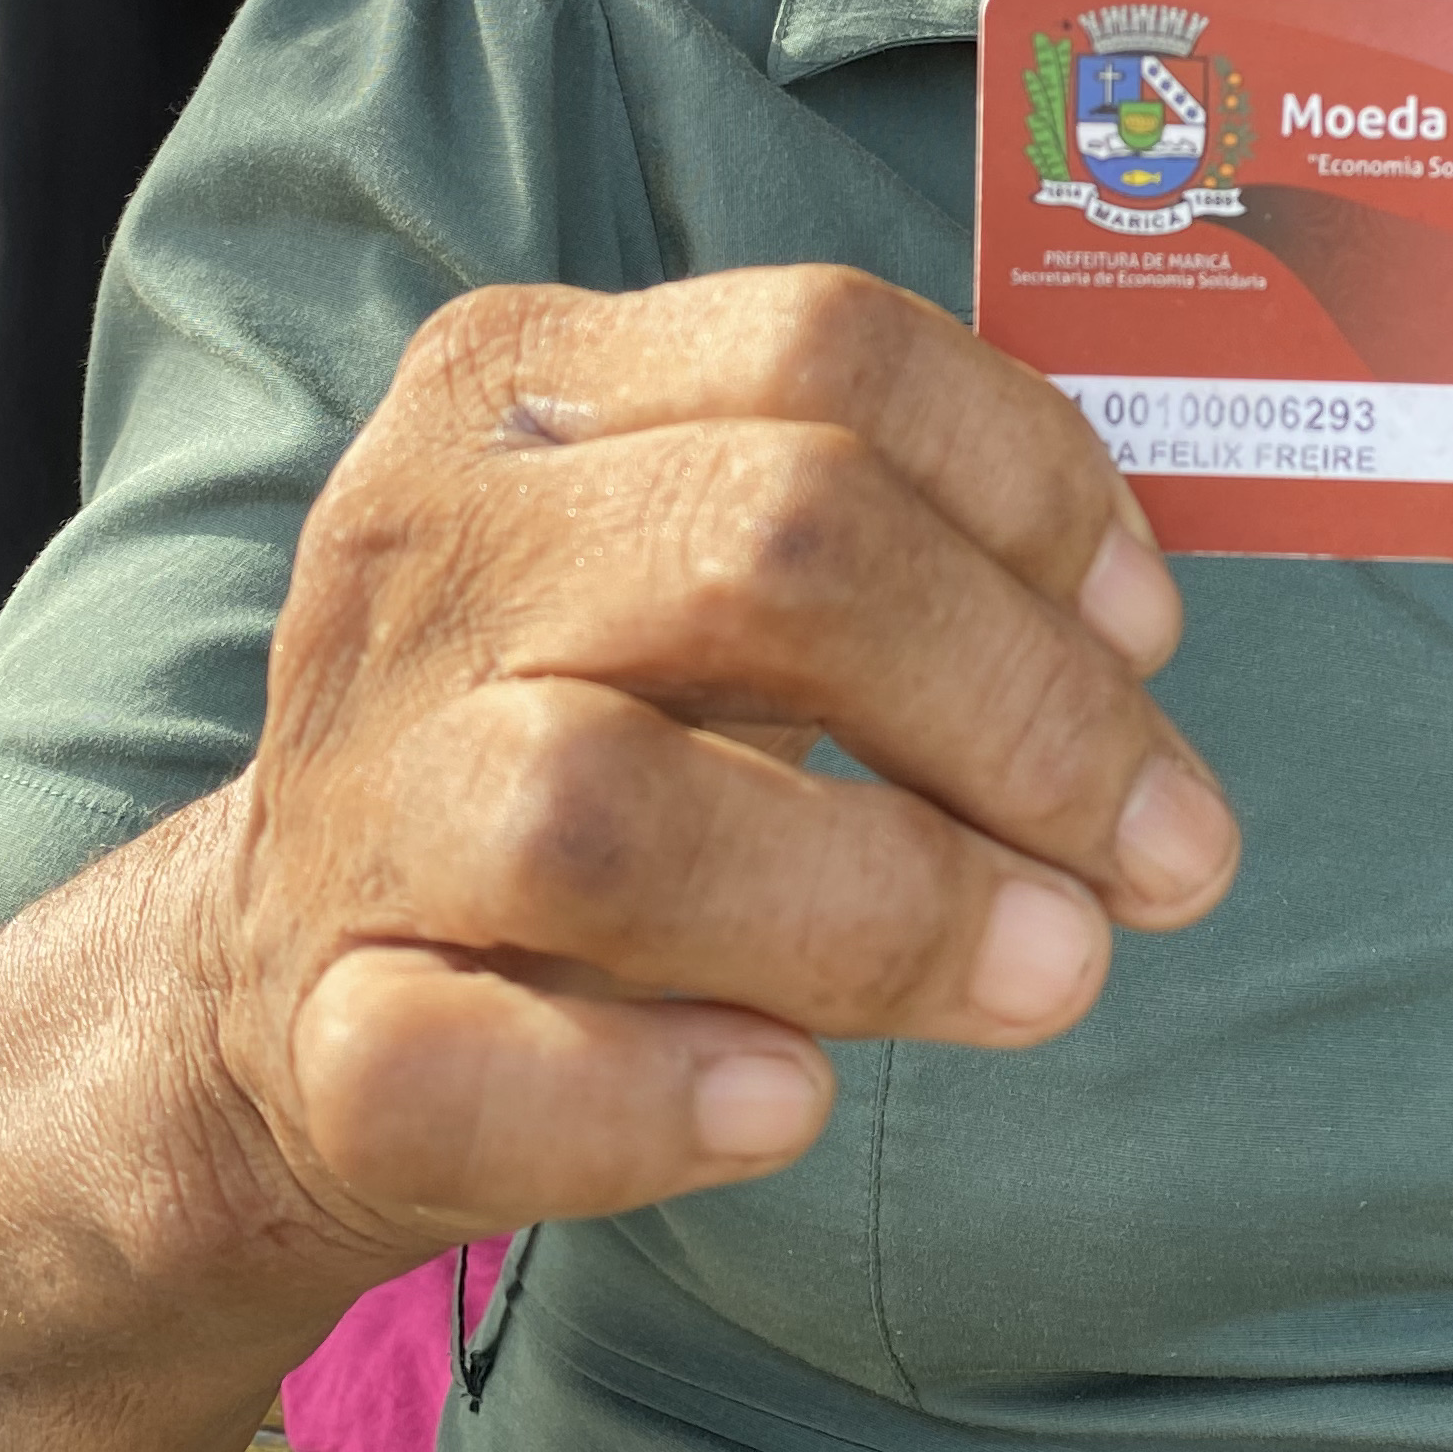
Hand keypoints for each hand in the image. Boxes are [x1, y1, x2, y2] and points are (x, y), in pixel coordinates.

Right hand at [207, 266, 1238, 1263]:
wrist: (289, 982)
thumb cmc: (586, 739)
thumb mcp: (710, 585)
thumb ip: (910, 562)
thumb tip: (1131, 640)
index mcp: (530, 389)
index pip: (827, 351)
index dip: (1035, 487)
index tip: (1146, 635)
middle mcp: (423, 550)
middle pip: (767, 548)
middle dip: (1018, 705)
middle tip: (1163, 852)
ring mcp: (354, 789)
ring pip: (607, 806)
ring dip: (883, 904)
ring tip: (1049, 971)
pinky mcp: (315, 1023)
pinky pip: (465, 1064)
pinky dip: (651, 1095)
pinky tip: (787, 1100)